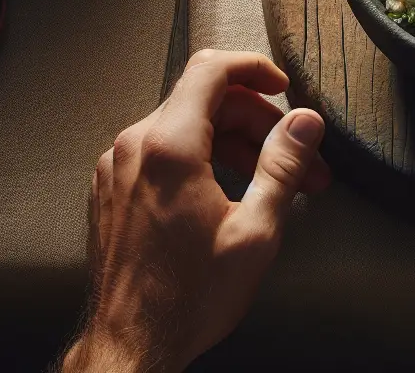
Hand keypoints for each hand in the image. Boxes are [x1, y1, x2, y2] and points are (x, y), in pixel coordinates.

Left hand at [64, 50, 331, 372]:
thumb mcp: (255, 232)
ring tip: (271, 185)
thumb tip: (304, 123)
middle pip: (204, 102)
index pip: (211, 70)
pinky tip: (227, 195)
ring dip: (231, 146)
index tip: (282, 87)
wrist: (131, 345)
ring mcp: (116, 168)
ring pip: (183, 128)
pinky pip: (159, 153)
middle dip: (257, 125)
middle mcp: (134, 148)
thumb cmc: (188, 299)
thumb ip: (282, 166)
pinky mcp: (111, 189)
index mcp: (168, 148)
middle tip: (299, 162)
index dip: (255, 69)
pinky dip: (198, 160)